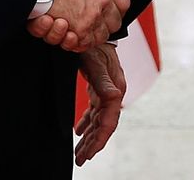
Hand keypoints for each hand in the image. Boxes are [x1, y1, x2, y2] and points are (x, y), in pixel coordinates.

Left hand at [74, 42, 125, 165]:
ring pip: (98, 120)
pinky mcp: (99, 89)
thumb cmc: (96, 46)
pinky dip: (86, 123)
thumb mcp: (97, 63)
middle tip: (80, 160)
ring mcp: (106, 92)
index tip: (88, 154)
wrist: (95, 33)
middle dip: (92, 144)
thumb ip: (103, 82)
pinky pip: (94, 111)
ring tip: (79, 153)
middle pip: (103, 125)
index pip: (109, 122)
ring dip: (89, 137)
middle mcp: (113, 94)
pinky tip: (78, 131)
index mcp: (115, 91)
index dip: (99, 140)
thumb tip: (114, 98)